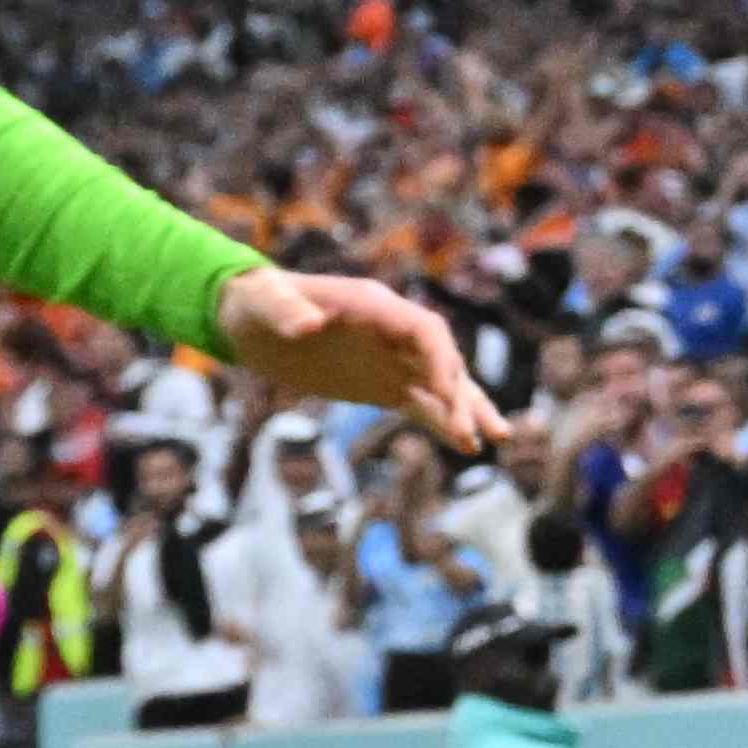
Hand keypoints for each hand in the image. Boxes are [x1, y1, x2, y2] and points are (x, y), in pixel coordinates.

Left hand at [217, 269, 494, 448]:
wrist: (252, 320)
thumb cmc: (257, 302)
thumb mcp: (263, 302)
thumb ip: (286, 311)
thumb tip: (306, 326)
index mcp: (376, 307)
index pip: (426, 332)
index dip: (440, 361)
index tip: (445, 396)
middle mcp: (395, 333)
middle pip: (444, 362)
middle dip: (459, 396)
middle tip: (468, 431)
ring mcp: (393, 361)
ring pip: (443, 386)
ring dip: (469, 410)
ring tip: (496, 438)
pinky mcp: (383, 385)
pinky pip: (422, 405)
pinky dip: (443, 423)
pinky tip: (466, 445)